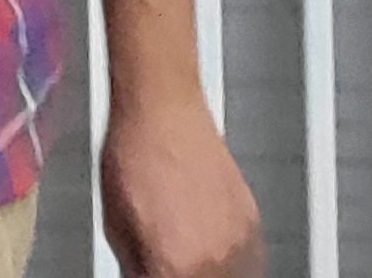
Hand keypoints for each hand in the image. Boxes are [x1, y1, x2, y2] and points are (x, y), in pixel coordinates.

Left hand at [97, 91, 262, 277]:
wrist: (163, 111)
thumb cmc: (136, 155)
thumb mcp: (118, 229)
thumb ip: (139, 267)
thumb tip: (148, 276)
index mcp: (176, 268)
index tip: (152, 274)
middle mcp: (216, 260)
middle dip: (181, 276)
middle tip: (167, 267)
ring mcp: (240, 242)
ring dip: (210, 274)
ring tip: (188, 261)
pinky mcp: (253, 224)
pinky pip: (247, 260)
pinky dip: (228, 261)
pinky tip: (208, 249)